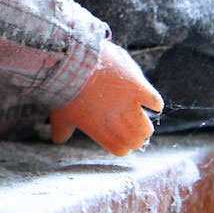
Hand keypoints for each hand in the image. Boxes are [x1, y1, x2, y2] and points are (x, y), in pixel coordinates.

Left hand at [49, 40, 164, 155]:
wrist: (73, 62)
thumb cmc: (63, 89)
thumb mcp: (59, 113)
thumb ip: (62, 129)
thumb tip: (58, 140)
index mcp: (100, 129)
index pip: (120, 149)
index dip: (121, 148)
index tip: (121, 144)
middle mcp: (117, 120)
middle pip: (137, 140)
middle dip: (135, 139)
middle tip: (133, 133)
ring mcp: (129, 104)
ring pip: (147, 127)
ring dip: (145, 127)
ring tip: (141, 122)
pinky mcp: (138, 87)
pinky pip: (155, 102)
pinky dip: (155, 104)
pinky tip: (150, 103)